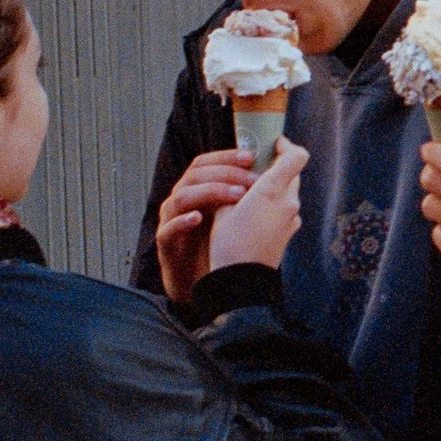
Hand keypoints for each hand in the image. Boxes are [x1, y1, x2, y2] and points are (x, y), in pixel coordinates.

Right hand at [155, 147, 255, 304]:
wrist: (208, 284)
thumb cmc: (222, 246)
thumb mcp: (234, 214)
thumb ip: (245, 193)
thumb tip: (274, 172)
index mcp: (197, 190)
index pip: (208, 162)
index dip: (227, 156)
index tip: (252, 156)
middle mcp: (182, 200)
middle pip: (196, 173)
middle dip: (227, 173)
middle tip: (254, 180)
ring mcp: (171, 220)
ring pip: (182, 196)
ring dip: (212, 192)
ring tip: (239, 197)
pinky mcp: (167, 243)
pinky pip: (169, 228)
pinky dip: (184, 221)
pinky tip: (199, 218)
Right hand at [208, 137, 307, 271]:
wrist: (240, 280)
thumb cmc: (228, 242)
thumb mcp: (225, 207)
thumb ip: (242, 186)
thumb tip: (253, 176)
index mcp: (272, 190)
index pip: (296, 156)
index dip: (287, 146)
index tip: (273, 145)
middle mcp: (288, 202)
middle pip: (293, 173)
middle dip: (278, 167)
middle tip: (258, 169)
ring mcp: (292, 219)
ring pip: (290, 191)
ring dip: (277, 187)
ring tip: (255, 193)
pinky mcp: (290, 233)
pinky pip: (287, 210)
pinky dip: (276, 205)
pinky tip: (258, 214)